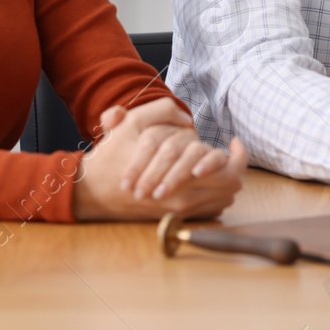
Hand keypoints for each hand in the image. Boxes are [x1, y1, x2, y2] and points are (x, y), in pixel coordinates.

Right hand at [74, 99, 246, 220]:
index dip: (239, 155)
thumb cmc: (111, 157)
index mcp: (180, 176)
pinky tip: (205, 177)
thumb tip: (185, 118)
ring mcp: (181, 210)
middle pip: (232, 186)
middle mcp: (185, 198)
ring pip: (223, 199)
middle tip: (231, 151)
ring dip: (224, 180)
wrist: (91, 192)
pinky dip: (214, 193)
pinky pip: (210, 209)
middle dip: (235, 166)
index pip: (229, 171)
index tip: (234, 141)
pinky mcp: (174, 217)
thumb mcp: (131, 124)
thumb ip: (161, 112)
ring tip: (219, 163)